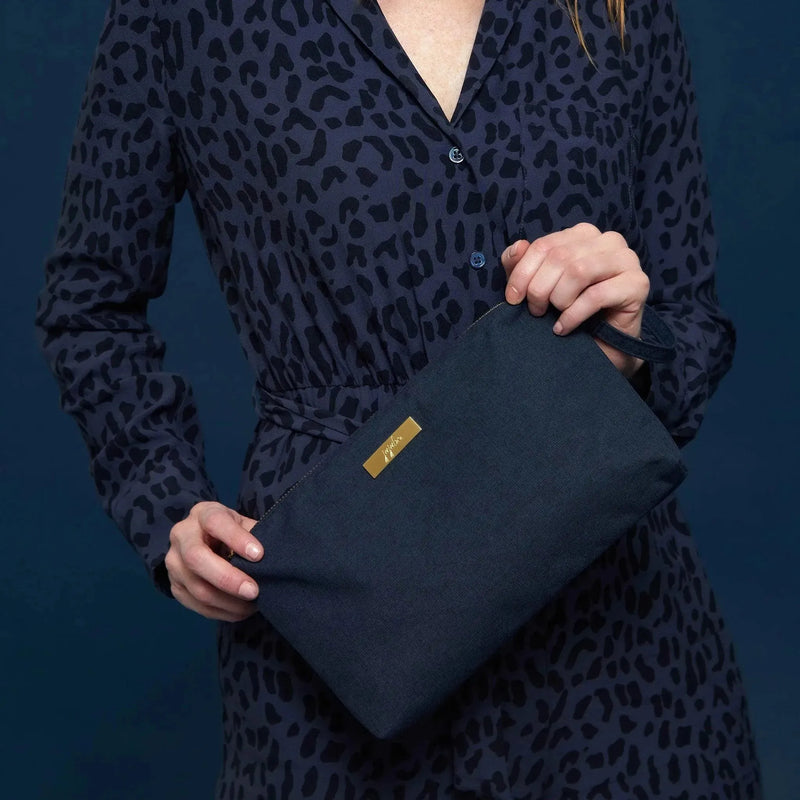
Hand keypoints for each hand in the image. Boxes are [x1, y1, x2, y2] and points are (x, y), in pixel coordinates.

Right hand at [165, 501, 262, 621]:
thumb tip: (271, 558)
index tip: (259, 555)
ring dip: (228, 602)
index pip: (215, 522)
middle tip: (253, 591)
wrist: (203, 539)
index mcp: (202, 513)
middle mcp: (181, 535)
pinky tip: (240, 611)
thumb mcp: (242, 524)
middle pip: (196, 558)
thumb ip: (253, 535)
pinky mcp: (175, 586)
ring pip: (197, 587)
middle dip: (227, 578)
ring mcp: (174, 563)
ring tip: (252, 605)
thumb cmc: (230, 530)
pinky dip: (221, 612)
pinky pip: (196, 605)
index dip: (237, 539)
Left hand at [501, 222, 649, 376]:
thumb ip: (522, 264)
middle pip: (559, 257)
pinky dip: (573, 315)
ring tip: (554, 316)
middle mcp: (608, 241)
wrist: (602, 345)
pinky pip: (596, 295)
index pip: (544, 245)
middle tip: (536, 311)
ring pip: (578, 271)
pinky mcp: (637, 284)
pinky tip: (564, 327)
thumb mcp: (538, 285)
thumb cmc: (570, 310)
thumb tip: (517, 247)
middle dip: (539, 289)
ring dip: (558, 299)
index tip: (512, 298)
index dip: (522, 273)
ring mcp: (627, 260)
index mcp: (583, 234)